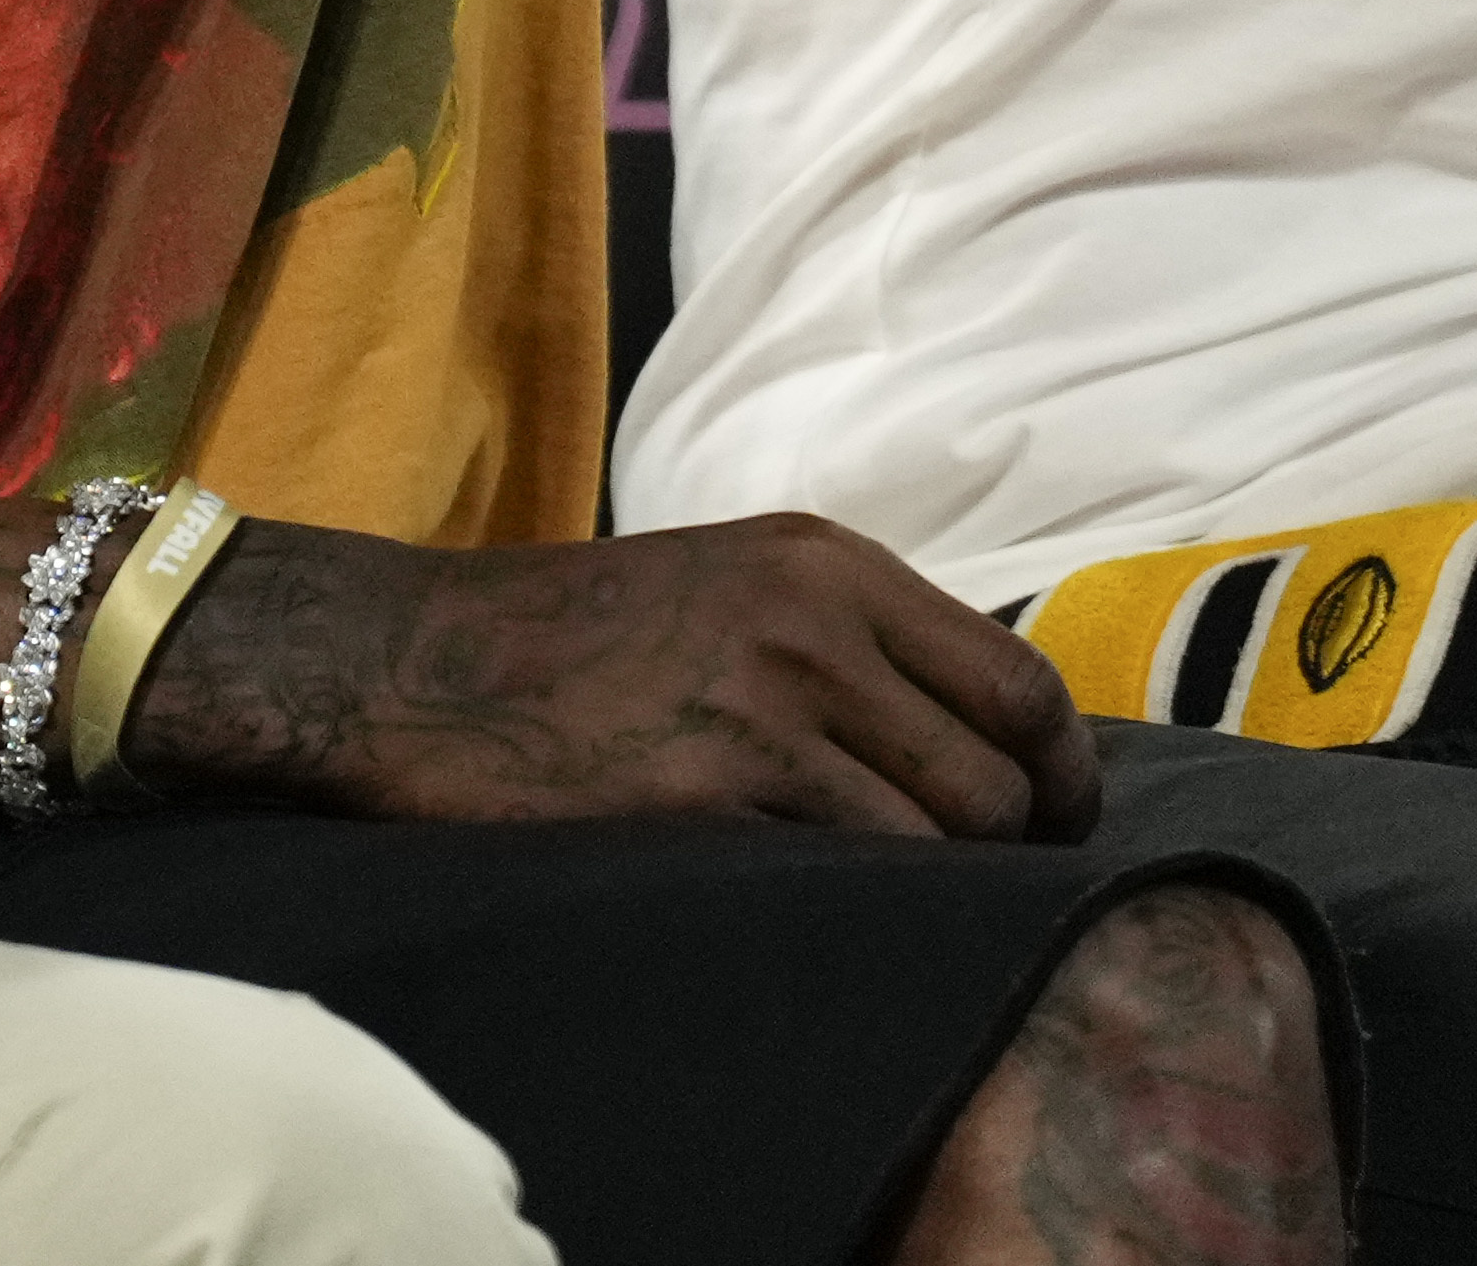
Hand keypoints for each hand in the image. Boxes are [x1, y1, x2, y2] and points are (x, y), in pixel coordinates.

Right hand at [128, 512, 1101, 838]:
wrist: (414, 659)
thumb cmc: (575, 634)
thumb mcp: (735, 581)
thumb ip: (852, 636)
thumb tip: (974, 729)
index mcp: (832, 563)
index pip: (1022, 679)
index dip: (1062, 771)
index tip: (1055, 824)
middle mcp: (817, 622)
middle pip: (1000, 772)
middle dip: (1012, 848)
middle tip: (982, 892)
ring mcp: (763, 707)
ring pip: (941, 836)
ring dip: (939, 890)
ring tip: (898, 908)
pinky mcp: (703, 792)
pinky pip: (845, 873)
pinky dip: (859, 910)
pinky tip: (820, 913)